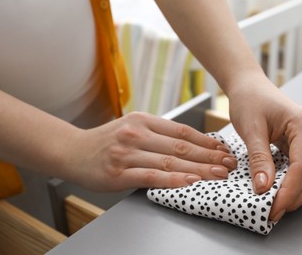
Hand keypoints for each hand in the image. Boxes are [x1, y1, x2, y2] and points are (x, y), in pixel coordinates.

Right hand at [64, 112, 236, 191]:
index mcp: (143, 120)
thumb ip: (158, 134)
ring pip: (170, 161)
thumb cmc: (106, 141)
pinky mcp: (119, 172)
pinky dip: (174, 179)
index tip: (224, 150)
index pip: (182, 131)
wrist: (72, 150)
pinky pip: (152, 176)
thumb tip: (191, 144)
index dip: (206, 141)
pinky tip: (191, 181)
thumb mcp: (132, 128)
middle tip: (230, 164)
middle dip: (210, 156)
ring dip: (199, 168)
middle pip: (181, 146)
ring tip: (219, 174)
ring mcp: (127, 152)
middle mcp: (137, 133)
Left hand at [227, 73, 301, 221]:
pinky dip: (295, 183)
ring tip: (276, 205)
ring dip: (298, 192)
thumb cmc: (249, 100)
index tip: (274, 208)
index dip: (290, 191)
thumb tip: (263, 188)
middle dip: (297, 196)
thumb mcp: (250, 128)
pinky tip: (279, 191)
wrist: (248, 86)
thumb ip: (259, 158)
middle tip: (274, 212)